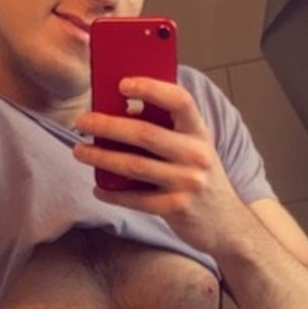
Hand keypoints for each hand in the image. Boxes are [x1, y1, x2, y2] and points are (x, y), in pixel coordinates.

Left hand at [72, 77, 242, 256]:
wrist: (227, 224)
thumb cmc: (201, 179)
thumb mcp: (194, 148)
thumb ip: (168, 130)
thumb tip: (121, 112)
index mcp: (199, 132)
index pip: (180, 100)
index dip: (151, 88)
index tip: (123, 84)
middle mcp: (196, 155)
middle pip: (145, 134)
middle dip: (108, 125)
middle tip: (83, 121)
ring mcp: (187, 183)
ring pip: (134, 166)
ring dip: (101, 157)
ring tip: (80, 151)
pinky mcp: (176, 208)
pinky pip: (136, 199)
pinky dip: (113, 193)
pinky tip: (99, 188)